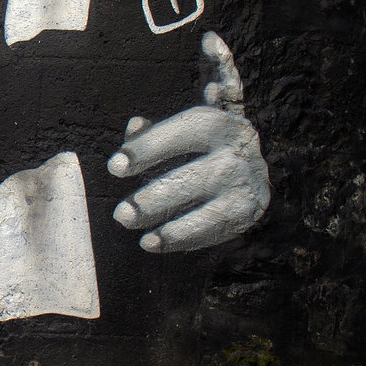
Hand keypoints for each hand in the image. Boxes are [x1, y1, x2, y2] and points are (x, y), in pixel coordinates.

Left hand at [108, 31, 269, 251]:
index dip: (147, 149)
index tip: (114, 168)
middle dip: (156, 199)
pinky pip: (218, 230)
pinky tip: (157, 243)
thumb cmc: (198, 142)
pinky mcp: (250, 210)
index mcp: (216, 123)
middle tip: (122, 215)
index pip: (181, 133)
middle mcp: (237, 152)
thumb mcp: (178, 129)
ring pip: (212, 212)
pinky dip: (187, 239)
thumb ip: (152, 131)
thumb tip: (135, 126)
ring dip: (176, 230)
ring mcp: (247, 184)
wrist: (248, 158)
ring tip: (144, 241)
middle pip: (194, 178)